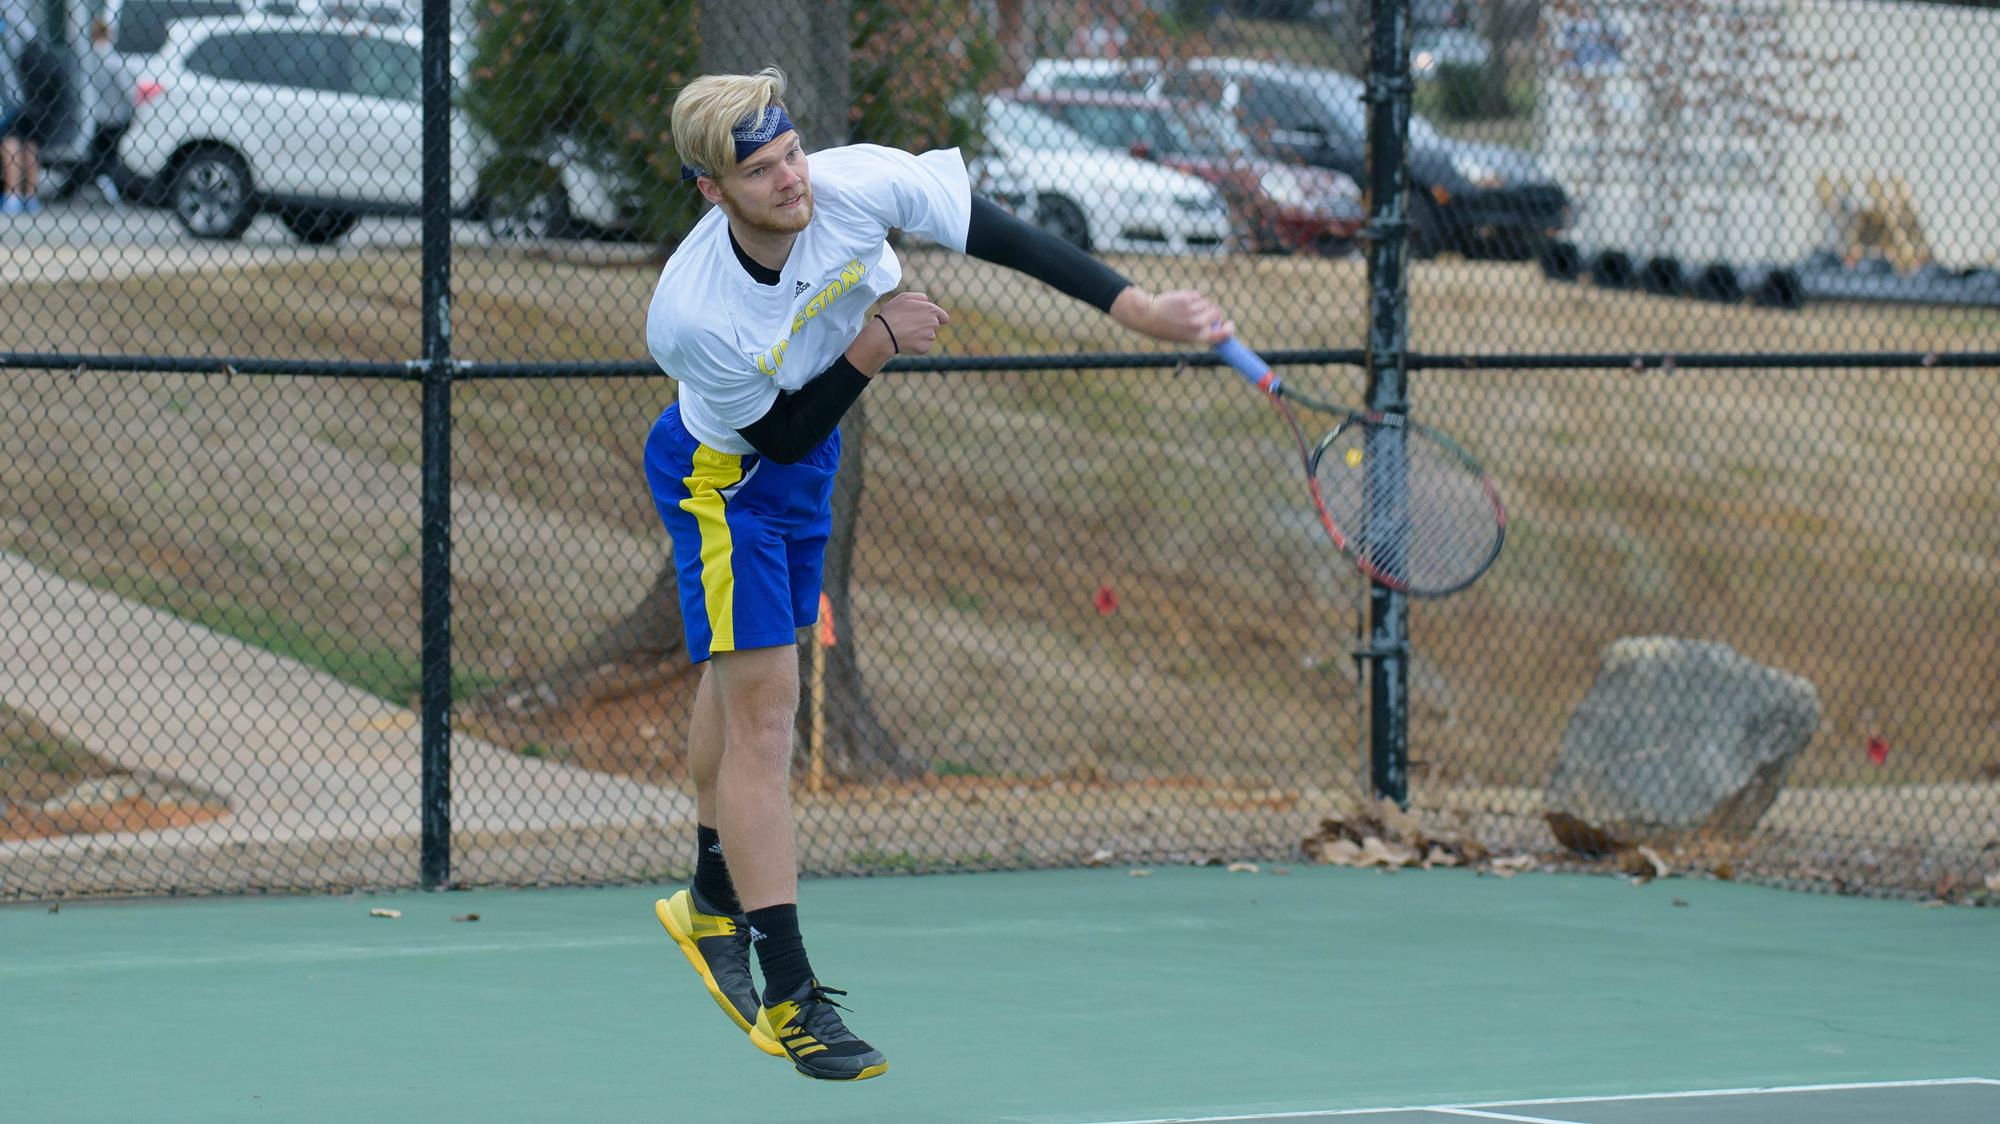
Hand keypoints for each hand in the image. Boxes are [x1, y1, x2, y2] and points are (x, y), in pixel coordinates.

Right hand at [874, 291, 949, 355]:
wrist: (885, 334)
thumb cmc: (892, 314)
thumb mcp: (904, 297)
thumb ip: (919, 297)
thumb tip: (927, 301)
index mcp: (931, 310)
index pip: (944, 317)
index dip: (938, 318)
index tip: (929, 320)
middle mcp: (933, 324)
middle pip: (934, 326)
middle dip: (925, 325)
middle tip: (909, 325)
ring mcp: (929, 337)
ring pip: (928, 336)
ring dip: (920, 335)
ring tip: (905, 333)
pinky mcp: (924, 349)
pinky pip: (922, 346)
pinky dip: (916, 345)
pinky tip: (905, 341)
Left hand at [1110, 287, 1235, 345]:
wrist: (1148, 315)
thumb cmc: (1166, 328)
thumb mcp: (1184, 336)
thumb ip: (1201, 331)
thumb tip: (1218, 324)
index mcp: (1198, 337)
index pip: (1223, 334)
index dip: (1229, 328)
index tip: (1230, 324)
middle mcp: (1197, 325)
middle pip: (1217, 312)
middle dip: (1211, 311)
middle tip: (1198, 314)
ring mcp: (1193, 311)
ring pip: (1206, 303)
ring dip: (1199, 304)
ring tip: (1184, 309)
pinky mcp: (1188, 299)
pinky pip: (1198, 295)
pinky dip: (1192, 297)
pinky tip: (1180, 302)